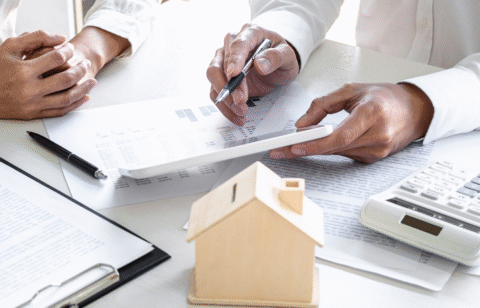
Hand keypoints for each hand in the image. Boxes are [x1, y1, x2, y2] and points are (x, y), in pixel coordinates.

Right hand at [0, 31, 96, 119]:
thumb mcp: (10, 48)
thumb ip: (35, 39)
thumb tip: (61, 39)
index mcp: (23, 70)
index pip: (56, 59)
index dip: (68, 51)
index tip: (71, 49)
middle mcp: (29, 89)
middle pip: (66, 79)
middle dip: (80, 70)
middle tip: (85, 64)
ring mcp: (33, 103)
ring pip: (67, 97)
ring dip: (83, 89)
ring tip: (92, 82)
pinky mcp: (34, 114)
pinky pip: (60, 111)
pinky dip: (75, 104)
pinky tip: (84, 97)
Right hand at [207, 23, 299, 125]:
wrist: (277, 65)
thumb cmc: (280, 56)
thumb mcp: (287, 56)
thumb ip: (277, 57)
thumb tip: (260, 64)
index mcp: (249, 33)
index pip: (237, 45)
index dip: (234, 60)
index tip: (234, 74)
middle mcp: (232, 45)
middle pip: (219, 65)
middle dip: (229, 86)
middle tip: (240, 101)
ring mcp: (224, 60)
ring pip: (213, 79)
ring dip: (225, 98)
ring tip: (241, 111)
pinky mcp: (222, 77)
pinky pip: (216, 92)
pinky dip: (225, 106)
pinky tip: (236, 115)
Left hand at [270, 83, 433, 162]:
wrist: (415, 111)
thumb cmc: (385, 98)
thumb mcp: (352, 90)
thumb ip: (323, 105)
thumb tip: (302, 124)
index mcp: (373, 113)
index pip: (339, 136)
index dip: (315, 144)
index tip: (294, 146)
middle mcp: (378, 135)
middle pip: (334, 148)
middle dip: (305, 149)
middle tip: (280, 150)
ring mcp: (378, 150)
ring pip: (337, 153)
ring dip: (316, 149)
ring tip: (295, 145)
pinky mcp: (374, 159)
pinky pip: (345, 155)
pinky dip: (331, 149)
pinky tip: (323, 143)